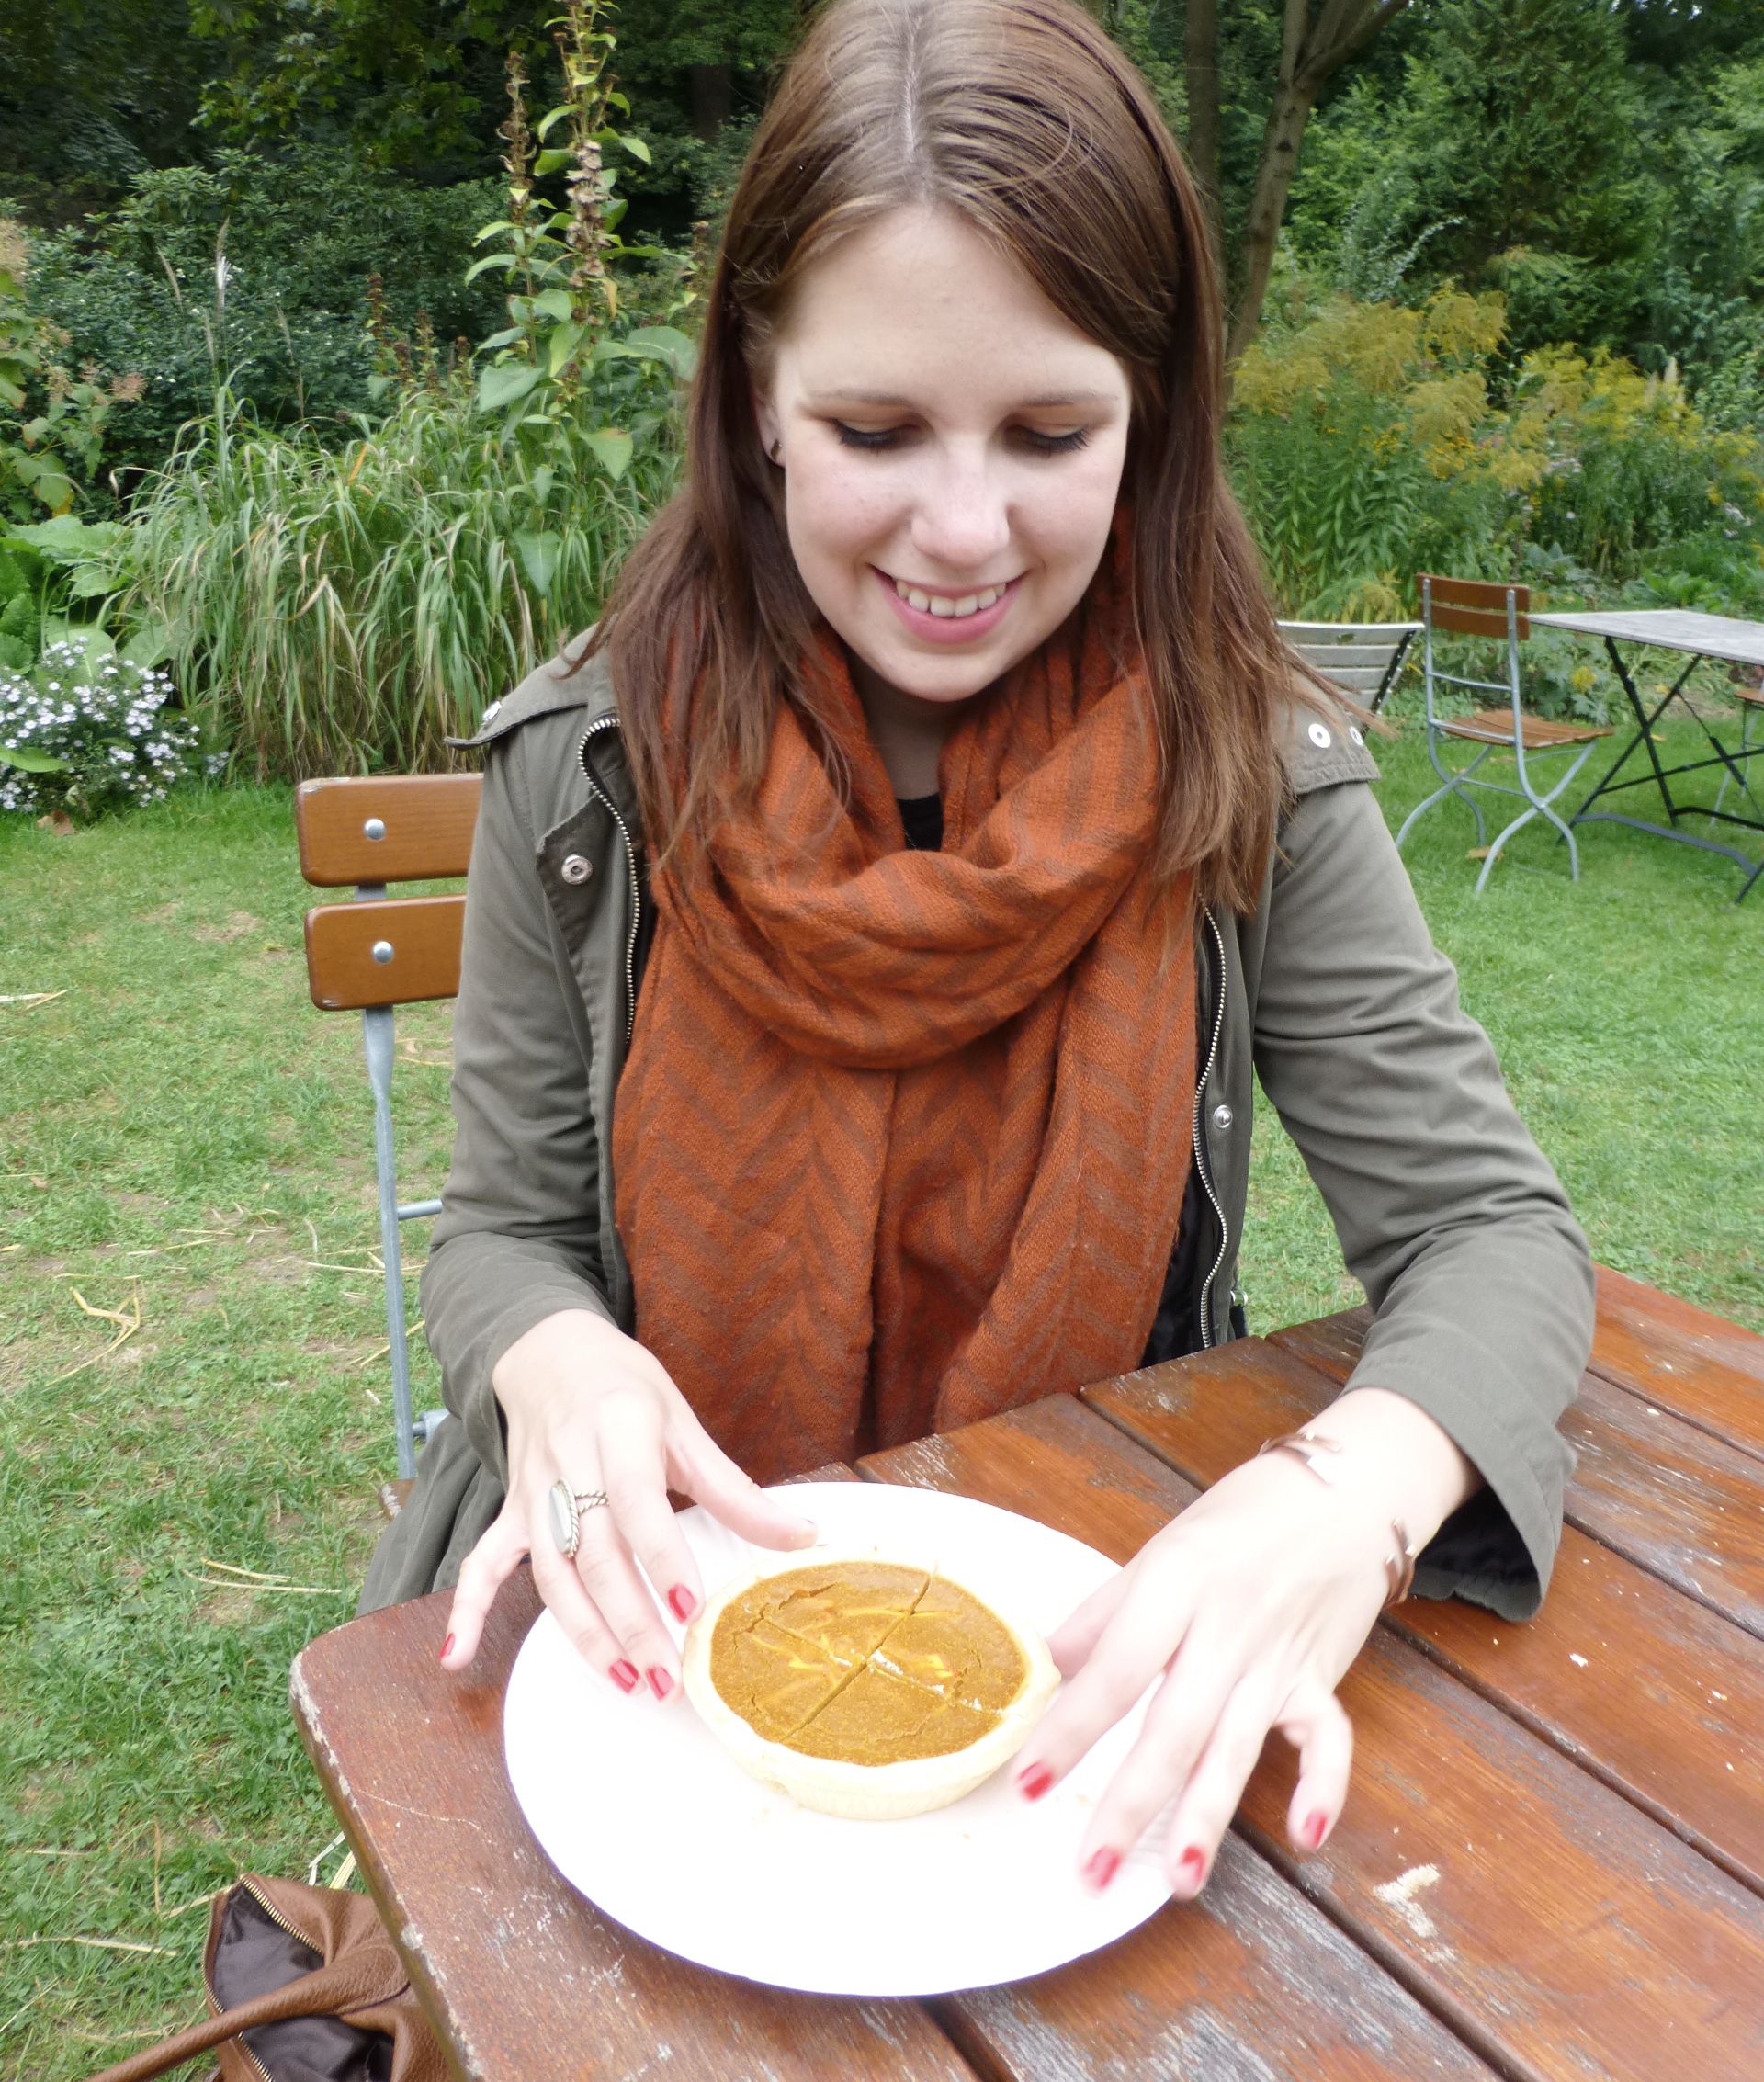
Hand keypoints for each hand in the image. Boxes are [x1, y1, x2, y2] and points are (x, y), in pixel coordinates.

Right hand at [439, 1308, 818, 1697]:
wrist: (551, 1352)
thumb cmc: (626, 1389)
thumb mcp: (683, 1423)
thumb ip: (733, 1488)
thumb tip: (802, 1535)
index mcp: (620, 1430)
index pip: (638, 1503)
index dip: (663, 1558)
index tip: (692, 1609)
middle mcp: (571, 1463)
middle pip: (596, 1552)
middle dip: (630, 1620)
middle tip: (666, 1676)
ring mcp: (534, 1491)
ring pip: (552, 1570)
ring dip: (583, 1632)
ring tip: (623, 1681)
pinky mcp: (511, 1509)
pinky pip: (482, 1561)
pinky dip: (465, 1609)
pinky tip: (456, 1658)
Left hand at [1011, 1450, 1394, 1895]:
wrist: (1343, 1487)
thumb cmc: (1241, 1517)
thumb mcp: (1161, 1548)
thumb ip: (1104, 1611)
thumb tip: (1045, 1665)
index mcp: (1174, 1585)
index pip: (1114, 1669)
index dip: (1070, 1730)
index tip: (1030, 1781)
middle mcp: (1224, 1627)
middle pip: (1172, 1727)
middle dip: (1132, 1804)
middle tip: (1093, 1869)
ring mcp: (1277, 1657)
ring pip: (1236, 1746)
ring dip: (1208, 1817)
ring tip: (1178, 1879)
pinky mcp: (1322, 1676)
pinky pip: (1327, 1738)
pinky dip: (1323, 1785)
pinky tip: (1305, 1835)